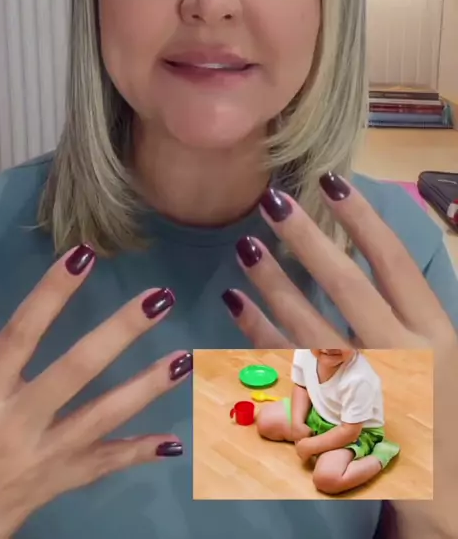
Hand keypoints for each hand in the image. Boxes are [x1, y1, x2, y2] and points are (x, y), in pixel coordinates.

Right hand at [0, 246, 190, 538]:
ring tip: (185, 358)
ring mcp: (47, 453)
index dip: (51, 293)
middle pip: (77, 369)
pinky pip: (107, 463)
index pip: (22, 333)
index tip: (83, 255)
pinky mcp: (63, 479)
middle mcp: (20, 420)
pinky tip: (174, 442)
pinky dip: (140, 451)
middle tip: (158, 299)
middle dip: (119, 332)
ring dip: (147, 386)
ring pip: (104, 415)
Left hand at [224, 174, 456, 537]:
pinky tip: (233, 301)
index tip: (330, 180)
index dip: (362, 218)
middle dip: (307, 240)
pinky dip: (257, 333)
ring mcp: (359, 391)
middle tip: (272, 199)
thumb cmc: (442, 400)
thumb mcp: (443, 346)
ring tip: (244, 243)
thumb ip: (410, 300)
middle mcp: (397, 356)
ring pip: (308, 325)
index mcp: (432, 332)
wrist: (448, 490)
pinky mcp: (328, 419)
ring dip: (273, 282)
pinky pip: (285, 369)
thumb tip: (365, 241)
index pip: (393, 262)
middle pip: (346, 285)